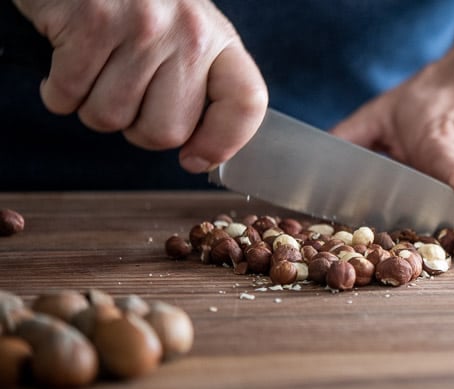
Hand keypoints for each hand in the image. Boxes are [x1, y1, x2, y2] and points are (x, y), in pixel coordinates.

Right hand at [13, 0, 267, 172]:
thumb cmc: (135, 2)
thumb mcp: (185, 32)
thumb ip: (198, 82)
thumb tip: (198, 153)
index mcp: (218, 40)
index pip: (245, 103)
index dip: (223, 143)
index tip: (194, 159)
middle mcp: (188, 34)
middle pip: (166, 133)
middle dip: (136, 128)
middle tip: (126, 95)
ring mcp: (142, 27)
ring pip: (110, 119)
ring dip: (92, 106)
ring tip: (94, 69)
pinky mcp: (93, 22)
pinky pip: (68, 96)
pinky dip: (58, 91)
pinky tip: (67, 60)